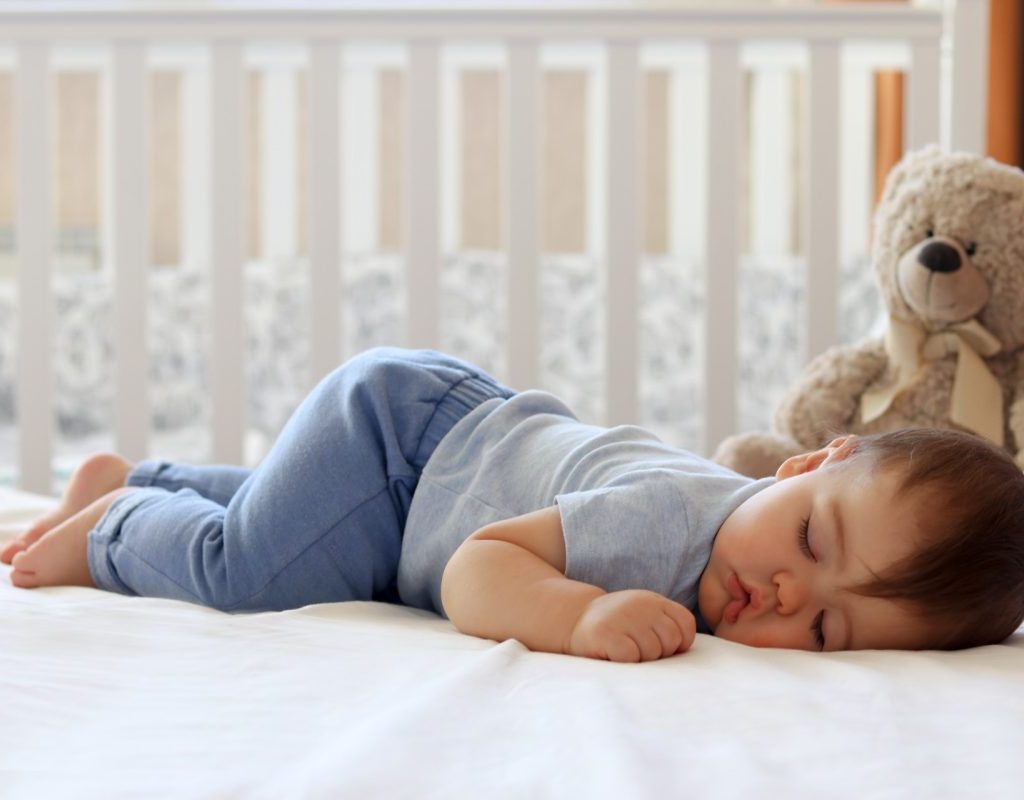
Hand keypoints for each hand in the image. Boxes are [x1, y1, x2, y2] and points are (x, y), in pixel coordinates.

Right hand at [567, 590, 696, 661]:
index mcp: (653, 600)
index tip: (661, 646)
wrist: (574, 619)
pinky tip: (612, 653)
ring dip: (640, 660)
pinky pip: (631, 657)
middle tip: (636, 649)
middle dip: (658, 653)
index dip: (679, 642)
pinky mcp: (605, 634)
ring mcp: (622, 617)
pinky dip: (624, 662)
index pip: (685, 624)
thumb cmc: (616, 626)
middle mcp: (639, 605)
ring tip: (623, 650)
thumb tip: (683, 652)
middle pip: (671, 641)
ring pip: (652, 652)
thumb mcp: (643, 616)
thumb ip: (666, 626)